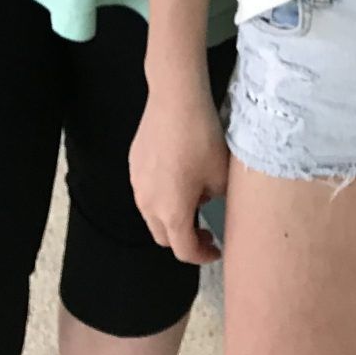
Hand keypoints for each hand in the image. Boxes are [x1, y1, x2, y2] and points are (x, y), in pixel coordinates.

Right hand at [130, 86, 229, 265]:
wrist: (176, 99)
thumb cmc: (200, 137)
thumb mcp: (221, 176)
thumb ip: (218, 200)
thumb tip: (211, 202)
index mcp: (171, 212)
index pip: (184, 250)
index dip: (203, 255)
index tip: (216, 248)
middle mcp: (148, 203)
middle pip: (164, 237)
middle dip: (185, 239)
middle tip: (205, 229)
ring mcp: (137, 183)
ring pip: (152, 214)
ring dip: (172, 217)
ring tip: (194, 198)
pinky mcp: (134, 164)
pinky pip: (146, 190)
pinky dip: (162, 195)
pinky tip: (179, 175)